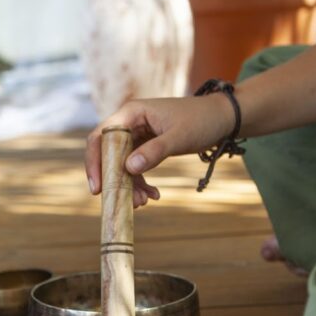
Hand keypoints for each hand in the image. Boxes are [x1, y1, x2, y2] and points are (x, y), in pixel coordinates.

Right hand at [85, 95, 235, 205]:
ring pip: (121, 164)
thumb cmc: (201, 121)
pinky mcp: (145, 146)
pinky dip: (141, 182)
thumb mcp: (179, 137)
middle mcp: (129, 122)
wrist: (221, 119)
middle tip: (124, 201)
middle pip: (108, 154)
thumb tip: (129, 168)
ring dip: (129, 185)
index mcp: (131, 112)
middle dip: (115, 180)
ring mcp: (136, 135)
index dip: (95, 163)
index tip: (97, 188)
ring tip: (143, 202)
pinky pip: (135, 167)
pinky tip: (153, 195)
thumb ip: (154, 152)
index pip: (101, 137)